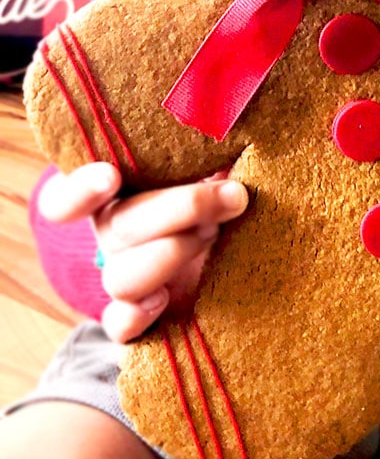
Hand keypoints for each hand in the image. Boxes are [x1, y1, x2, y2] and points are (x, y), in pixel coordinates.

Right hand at [39, 163, 247, 341]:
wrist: (237, 251)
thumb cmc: (221, 192)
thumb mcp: (218, 164)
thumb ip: (212, 151)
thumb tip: (229, 131)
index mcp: (115, 192)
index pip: (63, 198)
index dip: (78, 190)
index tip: (110, 177)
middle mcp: (112, 234)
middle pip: (116, 228)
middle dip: (182, 208)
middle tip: (233, 195)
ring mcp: (124, 276)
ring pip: (121, 277)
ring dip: (174, 251)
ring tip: (216, 234)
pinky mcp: (141, 317)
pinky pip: (120, 327)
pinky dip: (136, 317)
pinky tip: (164, 299)